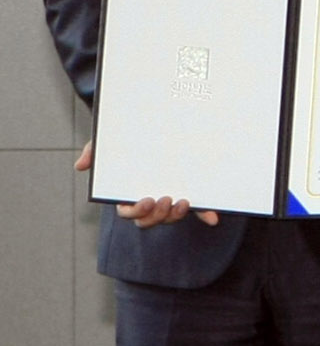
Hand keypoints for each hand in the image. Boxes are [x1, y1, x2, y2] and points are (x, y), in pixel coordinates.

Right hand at [85, 143, 220, 229]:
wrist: (162, 125)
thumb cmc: (129, 140)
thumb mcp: (111, 142)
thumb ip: (94, 151)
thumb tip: (80, 166)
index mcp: (128, 194)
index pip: (128, 212)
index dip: (135, 211)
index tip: (145, 200)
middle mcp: (148, 200)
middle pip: (148, 220)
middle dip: (156, 215)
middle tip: (165, 199)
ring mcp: (168, 198)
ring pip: (169, 218)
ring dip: (176, 216)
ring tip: (183, 201)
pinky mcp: (188, 194)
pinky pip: (197, 210)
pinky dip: (204, 215)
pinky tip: (213, 218)